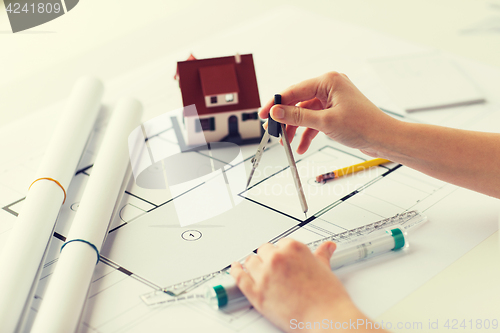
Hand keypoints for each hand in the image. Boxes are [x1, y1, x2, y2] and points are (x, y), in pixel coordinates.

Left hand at [230, 239, 364, 331]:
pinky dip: (235, 271)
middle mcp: (277, 259)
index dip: (283, 253)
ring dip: (254, 264)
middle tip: (276, 268)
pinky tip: (235, 269)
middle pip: (264, 250)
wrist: (327, 319)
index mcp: (293, 249)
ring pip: (250, 261)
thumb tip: (327, 247)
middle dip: (269, 258)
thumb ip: (322, 255)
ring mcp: (264, 275)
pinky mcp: (256, 293)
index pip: (281, 243)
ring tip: (259, 269)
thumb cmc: (327, 297)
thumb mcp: (325, 269)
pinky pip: (240, 277)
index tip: (284, 259)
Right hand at [259, 72, 396, 156]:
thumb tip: (275, 111)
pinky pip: (315, 120)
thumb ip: (297, 116)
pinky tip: (302, 147)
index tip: (263, 115)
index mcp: (328, 81)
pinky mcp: (335, 111)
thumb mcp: (324, 122)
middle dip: (286, 120)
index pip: (294, 90)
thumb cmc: (363, 126)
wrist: (384, 138)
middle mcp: (329, 87)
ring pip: (305, 113)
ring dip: (296, 129)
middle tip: (273, 132)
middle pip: (298, 101)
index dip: (276, 104)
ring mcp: (332, 99)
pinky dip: (308, 133)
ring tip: (287, 144)